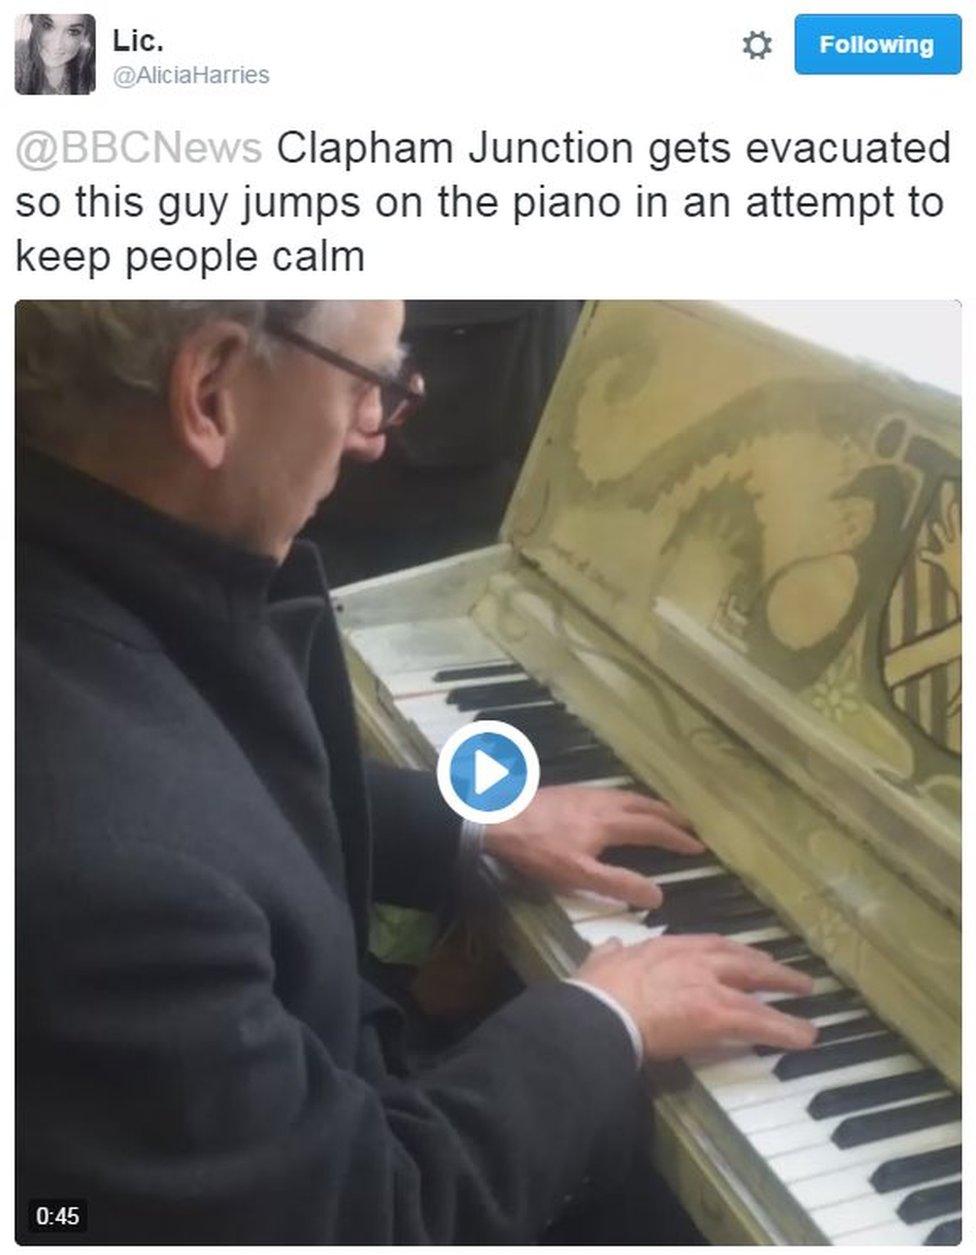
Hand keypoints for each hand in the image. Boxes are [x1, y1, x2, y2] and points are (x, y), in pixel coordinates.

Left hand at [485, 786, 703, 907]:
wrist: (497, 818)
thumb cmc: (539, 850)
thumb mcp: (578, 875)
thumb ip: (618, 884)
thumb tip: (659, 894)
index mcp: (610, 822)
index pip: (653, 829)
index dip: (677, 838)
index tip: (698, 846)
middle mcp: (604, 802)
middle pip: (645, 806)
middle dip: (670, 816)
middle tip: (689, 825)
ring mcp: (586, 793)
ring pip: (628, 796)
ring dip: (650, 806)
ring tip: (661, 814)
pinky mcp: (570, 792)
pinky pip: (612, 793)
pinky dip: (629, 800)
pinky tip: (619, 807)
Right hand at [576, 934, 817, 1059]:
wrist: (603, 1012)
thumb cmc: (596, 992)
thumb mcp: (600, 961)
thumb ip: (610, 953)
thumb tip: (609, 947)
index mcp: (666, 947)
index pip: (708, 944)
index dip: (730, 950)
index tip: (744, 955)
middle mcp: (694, 960)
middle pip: (739, 958)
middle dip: (765, 964)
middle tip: (784, 971)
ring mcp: (709, 986)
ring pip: (756, 986)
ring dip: (784, 988)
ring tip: (805, 993)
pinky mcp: (718, 1015)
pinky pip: (760, 1022)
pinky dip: (785, 1028)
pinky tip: (805, 1036)